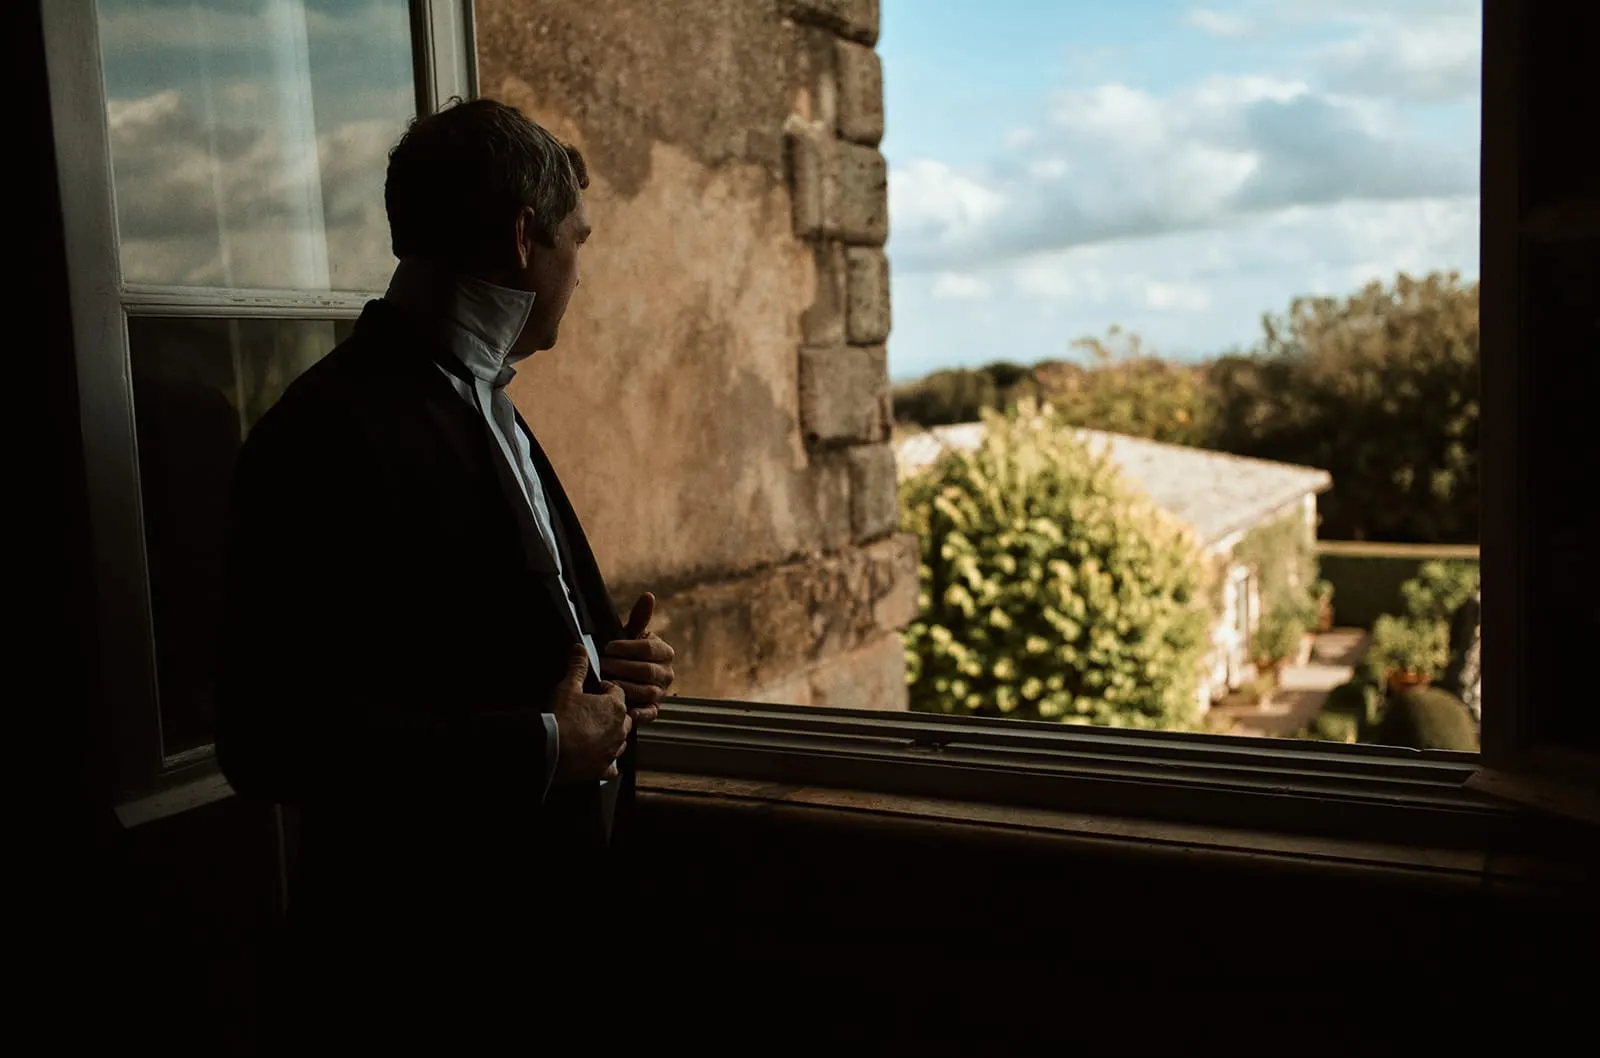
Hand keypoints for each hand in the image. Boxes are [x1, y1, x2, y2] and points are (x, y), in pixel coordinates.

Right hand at [550, 645, 630, 781]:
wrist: (551, 748)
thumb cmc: (562, 716)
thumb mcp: (568, 687)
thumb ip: (577, 667)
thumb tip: (580, 649)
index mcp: (615, 706)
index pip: (618, 692)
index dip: (607, 689)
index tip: (597, 690)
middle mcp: (620, 728)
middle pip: (624, 717)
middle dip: (613, 714)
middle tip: (596, 712)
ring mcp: (613, 750)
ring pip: (621, 741)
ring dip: (612, 736)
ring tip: (595, 733)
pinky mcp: (604, 767)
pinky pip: (612, 767)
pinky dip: (608, 763)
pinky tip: (599, 760)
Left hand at [601, 592, 675, 725]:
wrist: (621, 675)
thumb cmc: (625, 652)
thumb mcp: (630, 635)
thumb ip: (639, 617)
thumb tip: (648, 596)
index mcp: (665, 652)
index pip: (649, 649)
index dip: (627, 648)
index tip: (607, 647)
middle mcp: (667, 673)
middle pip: (647, 671)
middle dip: (622, 667)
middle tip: (602, 665)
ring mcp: (661, 692)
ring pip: (647, 692)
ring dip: (625, 687)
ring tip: (605, 682)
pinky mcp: (653, 710)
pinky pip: (649, 714)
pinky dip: (639, 713)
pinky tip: (624, 709)